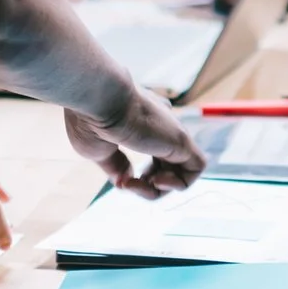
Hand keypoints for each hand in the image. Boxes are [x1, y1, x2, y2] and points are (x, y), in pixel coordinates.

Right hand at [63, 84, 206, 197]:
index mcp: (143, 125)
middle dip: (148, 186)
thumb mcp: (99, 149)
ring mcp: (171, 134)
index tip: (122, 181)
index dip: (141, 177)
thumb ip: (116, 165)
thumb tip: (125, 181)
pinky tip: (157, 180)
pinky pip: (196, 168)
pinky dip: (180, 183)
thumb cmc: (91, 118)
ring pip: (181, 172)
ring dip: (160, 190)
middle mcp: (161, 128)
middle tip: (128, 185)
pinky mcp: (181, 140)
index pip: (155, 155)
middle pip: (167, 168)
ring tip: (140, 184)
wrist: (98, 98)